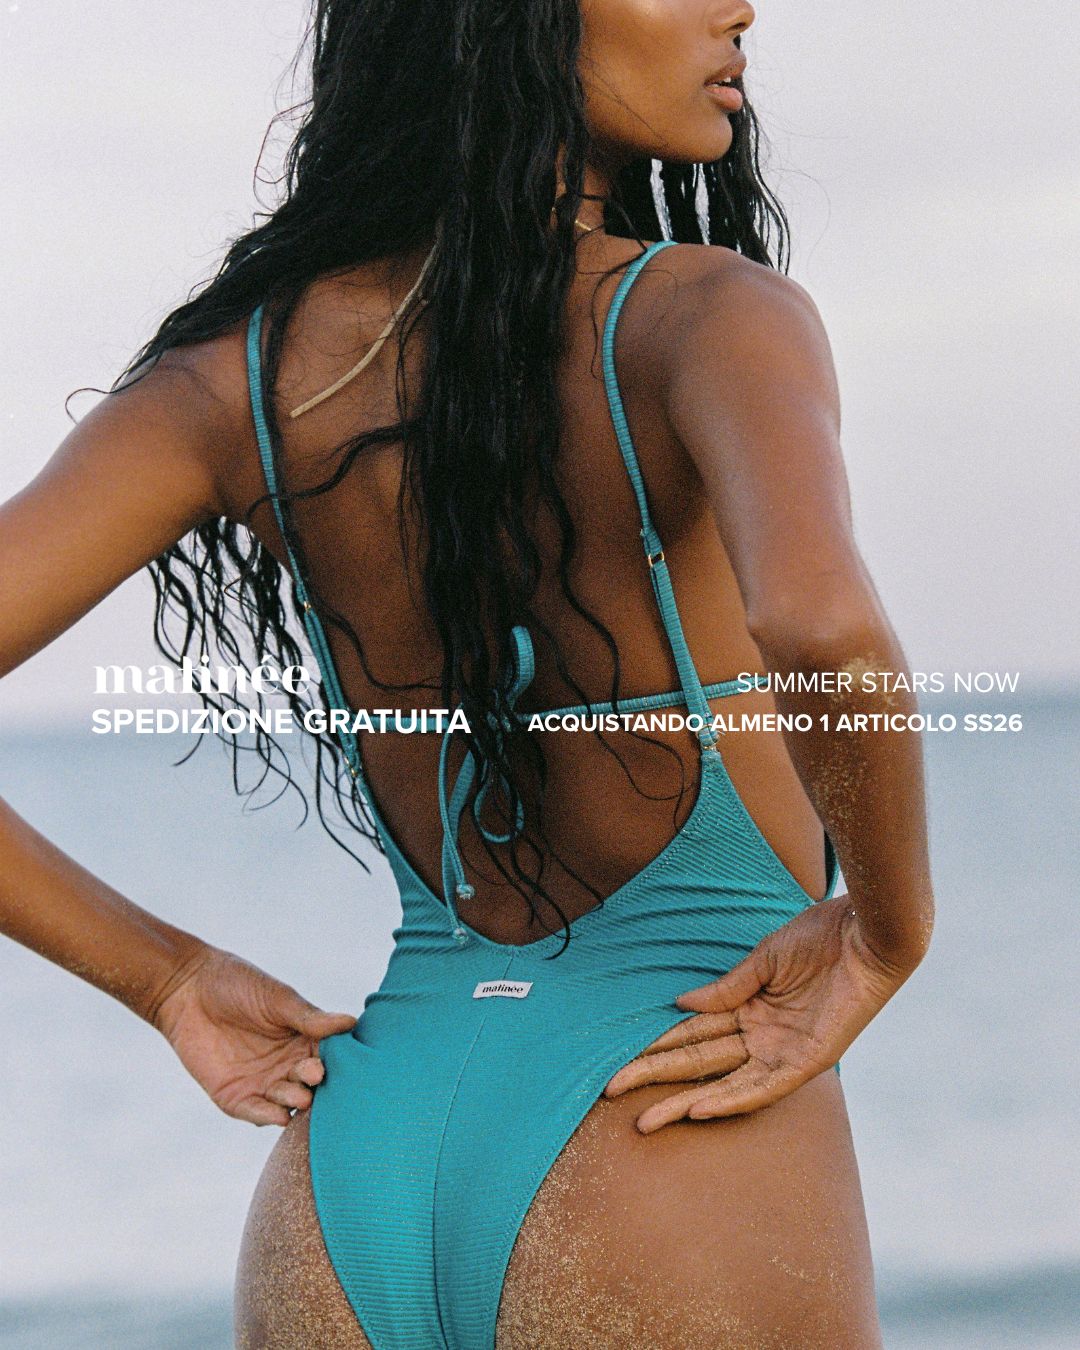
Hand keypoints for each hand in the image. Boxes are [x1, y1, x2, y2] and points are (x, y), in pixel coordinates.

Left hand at [149, 944, 356, 1125]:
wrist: (187, 989)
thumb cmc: (238, 984)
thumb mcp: (278, 999)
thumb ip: (310, 1018)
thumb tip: (350, 1022)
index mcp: (303, 1039)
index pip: (329, 1057)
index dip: (338, 1061)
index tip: (348, 1062)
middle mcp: (287, 1065)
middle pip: (311, 1083)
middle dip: (316, 1083)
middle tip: (316, 1076)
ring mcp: (262, 1083)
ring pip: (287, 1102)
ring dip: (295, 1101)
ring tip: (300, 1096)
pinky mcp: (234, 1097)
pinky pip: (255, 1112)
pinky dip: (267, 1116)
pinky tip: (278, 1116)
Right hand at [603, 895, 920, 1132]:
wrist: (867, 931)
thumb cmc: (821, 936)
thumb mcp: (765, 959)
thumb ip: (726, 988)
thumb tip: (680, 1004)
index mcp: (750, 1009)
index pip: (693, 1033)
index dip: (657, 1045)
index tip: (622, 1057)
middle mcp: (763, 1036)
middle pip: (698, 1062)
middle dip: (655, 1077)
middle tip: (612, 1091)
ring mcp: (784, 1051)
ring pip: (723, 1083)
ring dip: (683, 1102)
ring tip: (645, 1118)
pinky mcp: (808, 1061)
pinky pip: (765, 1089)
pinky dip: (732, 1100)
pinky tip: (699, 1110)